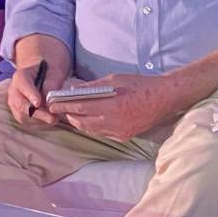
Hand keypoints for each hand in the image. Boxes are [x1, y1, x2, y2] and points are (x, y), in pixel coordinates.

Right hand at [7, 60, 68, 126]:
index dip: (29, 94)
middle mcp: (14, 90)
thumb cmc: (50, 67)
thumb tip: (49, 99)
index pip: (22, 85)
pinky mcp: (20, 110)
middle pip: (19, 104)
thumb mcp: (56, 68)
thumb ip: (53, 81)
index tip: (38, 103)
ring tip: (55, 119)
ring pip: (21, 115)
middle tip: (52, 118)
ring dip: (38, 120)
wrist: (44, 68)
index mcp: (21, 76)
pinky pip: (26, 120)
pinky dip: (38, 122)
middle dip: (36, 113)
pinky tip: (51, 119)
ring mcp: (16, 101)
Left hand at [47, 73, 189, 141]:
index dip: (64, 106)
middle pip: (82, 122)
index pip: (80, 108)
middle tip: (61, 108)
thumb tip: (75, 89)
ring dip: (80, 122)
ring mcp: (119, 132)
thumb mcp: (115, 79)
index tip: (53, 103)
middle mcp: (114, 122)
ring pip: (91, 130)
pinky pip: (102, 133)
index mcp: (112, 105)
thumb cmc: (140, 85)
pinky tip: (91, 119)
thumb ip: (94, 87)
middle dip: (69, 115)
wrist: (164, 98)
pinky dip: (93, 127)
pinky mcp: (124, 136)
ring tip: (73, 113)